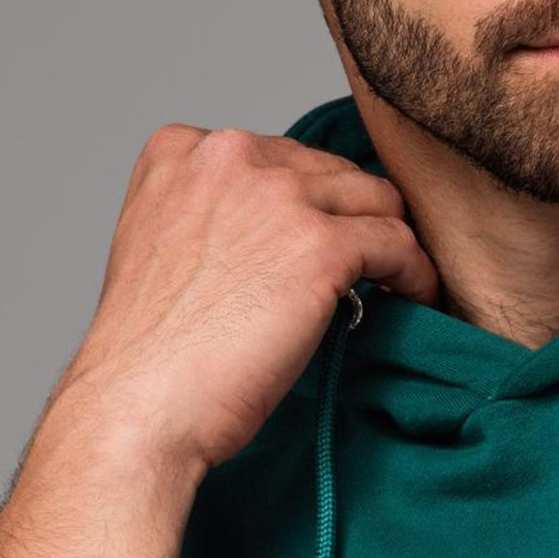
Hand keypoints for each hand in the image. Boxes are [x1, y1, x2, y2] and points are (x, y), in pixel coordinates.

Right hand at [54, 124, 439, 472]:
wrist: (142, 406)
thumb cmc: (153, 353)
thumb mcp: (164, 247)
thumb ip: (216, 214)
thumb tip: (286, 226)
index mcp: (182, 150)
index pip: (277, 156)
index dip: (306, 202)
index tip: (315, 241)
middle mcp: (228, 156)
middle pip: (330, 171)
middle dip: (350, 217)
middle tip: (367, 265)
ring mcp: (278, 196)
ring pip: (374, 198)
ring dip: (391, 241)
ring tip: (397, 281)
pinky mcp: (321, 244)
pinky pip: (399, 243)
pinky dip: (416, 273)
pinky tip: (415, 298)